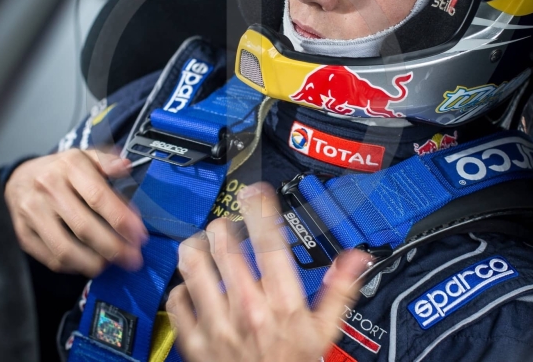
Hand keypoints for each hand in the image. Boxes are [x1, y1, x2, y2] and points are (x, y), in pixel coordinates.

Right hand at [4, 148, 147, 276]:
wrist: (18, 178)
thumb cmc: (59, 170)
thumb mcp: (85, 156)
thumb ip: (108, 161)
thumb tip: (125, 166)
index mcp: (69, 166)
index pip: (98, 197)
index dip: (122, 220)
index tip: (139, 235)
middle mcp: (48, 188)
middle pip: (84, 228)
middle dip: (114, 248)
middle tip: (132, 258)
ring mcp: (32, 213)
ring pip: (65, 249)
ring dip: (94, 263)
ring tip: (111, 264)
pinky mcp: (23, 234)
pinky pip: (51, 259)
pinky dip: (74, 267)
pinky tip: (89, 263)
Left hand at [167, 183, 369, 361]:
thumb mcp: (324, 332)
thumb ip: (338, 290)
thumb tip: (355, 259)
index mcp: (282, 302)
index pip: (269, 242)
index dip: (260, 209)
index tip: (256, 193)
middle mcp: (247, 308)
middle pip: (224, 244)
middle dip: (224, 225)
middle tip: (227, 225)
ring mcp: (217, 324)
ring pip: (193, 264)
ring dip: (197, 247)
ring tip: (203, 244)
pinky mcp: (194, 340)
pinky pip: (177, 299)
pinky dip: (182, 287)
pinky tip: (193, 286)